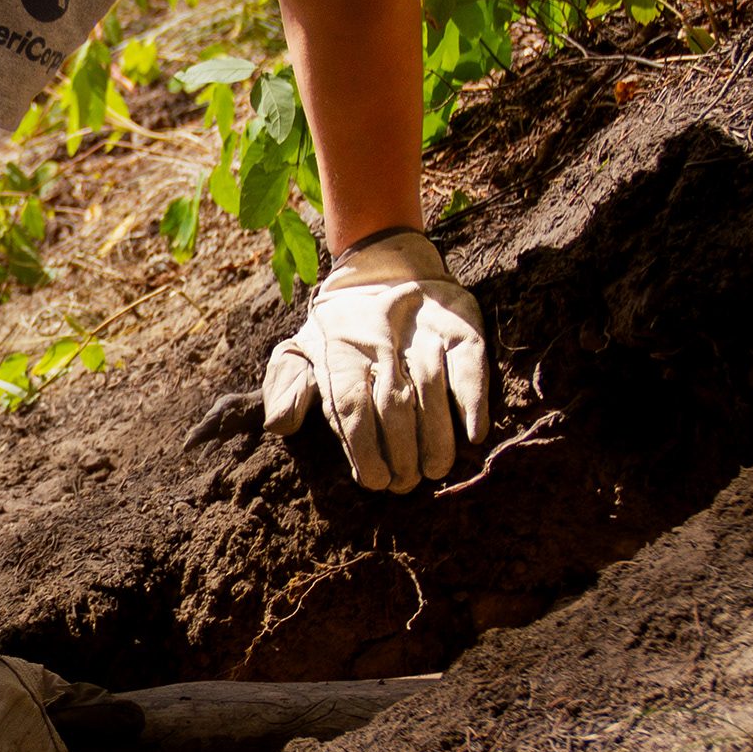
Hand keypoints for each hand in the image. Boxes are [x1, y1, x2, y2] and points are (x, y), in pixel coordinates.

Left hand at [262, 229, 487, 493]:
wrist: (384, 267)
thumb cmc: (340, 329)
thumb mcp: (302, 349)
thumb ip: (287, 387)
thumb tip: (279, 424)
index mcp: (338, 350)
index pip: (348, 404)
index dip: (362, 446)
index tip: (374, 480)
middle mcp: (380, 340)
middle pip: (392, 403)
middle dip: (401, 451)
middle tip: (406, 484)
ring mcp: (422, 332)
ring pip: (430, 388)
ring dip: (435, 436)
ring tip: (434, 470)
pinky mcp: (459, 326)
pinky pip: (468, 365)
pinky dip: (473, 400)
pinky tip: (473, 435)